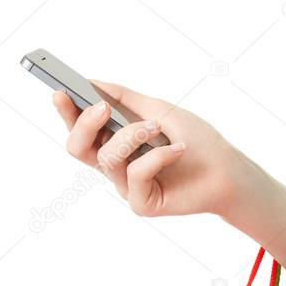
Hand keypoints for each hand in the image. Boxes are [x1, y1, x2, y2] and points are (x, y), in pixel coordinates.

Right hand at [53, 82, 239, 217]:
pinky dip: (157, 156)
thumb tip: (90, 81)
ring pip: (107, 157)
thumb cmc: (196, 139)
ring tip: (157, 127)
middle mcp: (116, 165)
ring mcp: (127, 186)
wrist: (227, 169)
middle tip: (100, 107)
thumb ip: (124, 97)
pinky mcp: (141, 203)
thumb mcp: (158, 109)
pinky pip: (134, 175)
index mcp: (115, 141)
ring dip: (132, 135)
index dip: (66, 112)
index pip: (81, 129)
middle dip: (83, 124)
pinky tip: (177, 148)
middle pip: (77, 149)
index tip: (59, 91)